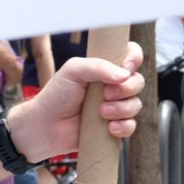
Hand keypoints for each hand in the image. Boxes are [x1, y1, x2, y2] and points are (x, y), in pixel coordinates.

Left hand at [9, 42, 145, 162]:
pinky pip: (131, 126)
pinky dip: (124, 127)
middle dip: (125, 89)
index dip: (134, 59)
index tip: (126, 68)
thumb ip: (98, 66)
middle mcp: (113, 85)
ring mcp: (115, 106)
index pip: (131, 55)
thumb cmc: (56, 95)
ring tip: (101, 113)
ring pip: (135, 104)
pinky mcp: (114, 126)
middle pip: (138, 82)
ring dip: (121, 109)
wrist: (45, 126)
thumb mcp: (73, 71)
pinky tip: (109, 128)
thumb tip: (124, 75)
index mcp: (106, 68)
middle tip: (105, 95)